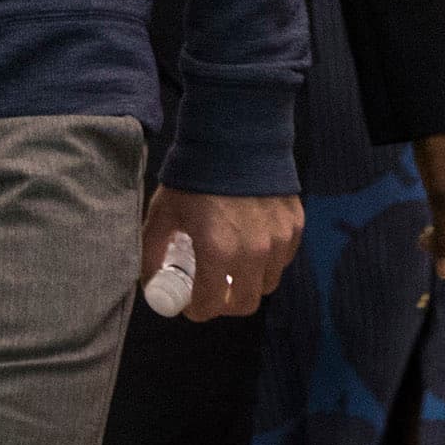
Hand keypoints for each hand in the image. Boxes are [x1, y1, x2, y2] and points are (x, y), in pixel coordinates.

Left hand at [142, 186, 305, 320]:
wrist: (233, 134)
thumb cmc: (193, 174)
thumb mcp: (163, 212)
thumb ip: (153, 251)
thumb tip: (150, 282)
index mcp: (218, 251)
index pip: (211, 306)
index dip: (197, 310)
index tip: (190, 304)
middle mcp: (254, 252)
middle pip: (245, 304)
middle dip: (225, 304)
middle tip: (212, 291)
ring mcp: (279, 239)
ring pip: (268, 282)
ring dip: (248, 283)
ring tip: (231, 266)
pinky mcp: (294, 225)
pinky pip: (283, 258)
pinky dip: (267, 260)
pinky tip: (251, 244)